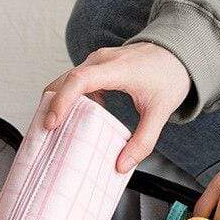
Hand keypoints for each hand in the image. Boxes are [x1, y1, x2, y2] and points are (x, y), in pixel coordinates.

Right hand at [43, 42, 190, 172]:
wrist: (177, 53)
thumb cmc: (169, 76)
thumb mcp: (161, 112)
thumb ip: (143, 141)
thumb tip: (121, 166)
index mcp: (117, 69)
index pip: (80, 80)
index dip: (63, 101)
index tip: (52, 123)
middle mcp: (101, 61)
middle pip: (65, 81)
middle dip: (50, 107)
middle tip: (43, 135)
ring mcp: (95, 61)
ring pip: (64, 81)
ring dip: (55, 104)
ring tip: (49, 131)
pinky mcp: (94, 67)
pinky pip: (72, 82)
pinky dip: (65, 100)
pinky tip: (67, 121)